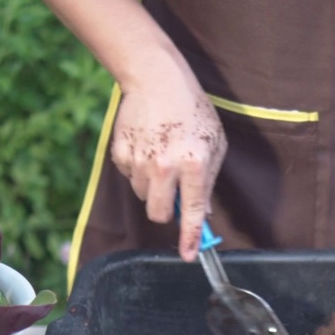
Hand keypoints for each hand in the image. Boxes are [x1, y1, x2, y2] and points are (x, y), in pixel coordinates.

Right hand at [110, 58, 226, 260]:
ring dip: (153, 186)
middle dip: (166, 211)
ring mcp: (139, 161)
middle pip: (158, 213)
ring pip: (143, 196)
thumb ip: (208, 181)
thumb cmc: (192, 109)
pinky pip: (129, 178)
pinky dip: (138, 170)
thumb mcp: (214, 143)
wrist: (156, 78)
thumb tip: (201, 213)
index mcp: (194, 164)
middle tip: (173, 194)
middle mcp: (165, 166)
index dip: (191, 238)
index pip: (191, 212)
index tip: (189, 255)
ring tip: (161, 156)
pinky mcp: (120, 153)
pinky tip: (147, 147)